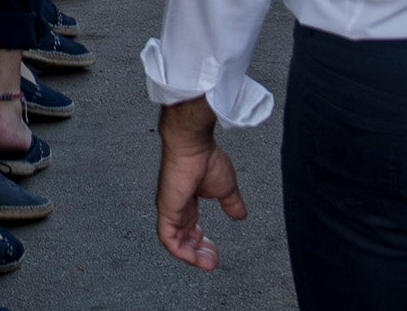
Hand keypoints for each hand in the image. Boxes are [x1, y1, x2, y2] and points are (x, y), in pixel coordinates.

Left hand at [153, 100, 247, 270]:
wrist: (193, 144)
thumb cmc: (204, 157)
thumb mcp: (226, 188)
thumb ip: (231, 203)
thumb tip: (240, 215)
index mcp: (187, 201)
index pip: (190, 229)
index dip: (201, 244)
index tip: (215, 253)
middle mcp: (176, 207)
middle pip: (182, 239)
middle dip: (198, 254)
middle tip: (213, 262)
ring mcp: (169, 209)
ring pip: (174, 243)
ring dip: (192, 256)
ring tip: (208, 263)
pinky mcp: (166, 209)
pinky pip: (167, 238)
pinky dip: (181, 251)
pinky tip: (194, 257)